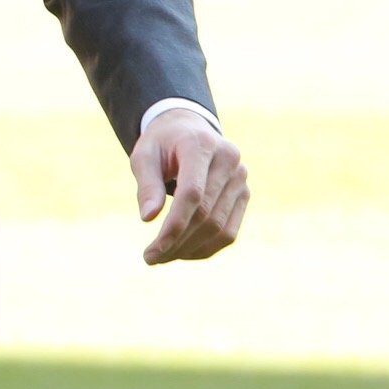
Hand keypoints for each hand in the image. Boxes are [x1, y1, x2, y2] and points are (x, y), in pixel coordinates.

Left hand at [131, 108, 247, 263]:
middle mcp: (229, 160)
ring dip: (190, 250)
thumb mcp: (144, 156)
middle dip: (177, 242)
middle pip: (205, 214)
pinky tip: (182, 253)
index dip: (174, 225)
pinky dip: (206, 248)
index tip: (153, 249)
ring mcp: (241, 178)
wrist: (188, 130)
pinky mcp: (244, 195)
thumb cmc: (161, 145)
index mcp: (201, 144)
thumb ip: (146, 185)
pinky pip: (229, 231)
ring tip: (163, 257)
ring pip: (219, 228)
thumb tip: (148, 218)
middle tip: (150, 258)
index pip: (192, 193)